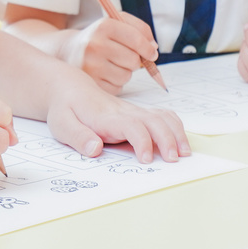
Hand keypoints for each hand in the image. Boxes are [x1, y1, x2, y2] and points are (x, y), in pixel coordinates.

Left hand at [44, 69, 189, 163]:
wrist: (70, 89)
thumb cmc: (66, 109)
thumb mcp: (62, 124)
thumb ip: (78, 137)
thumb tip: (95, 149)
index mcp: (106, 117)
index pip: (131, 126)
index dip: (142, 141)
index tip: (146, 159)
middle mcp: (125, 112)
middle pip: (154, 120)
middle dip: (168, 139)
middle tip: (174, 160)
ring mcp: (134, 111)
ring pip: (163, 116)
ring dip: (177, 133)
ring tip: (185, 152)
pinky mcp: (138, 112)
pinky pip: (163, 115)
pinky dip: (175, 126)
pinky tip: (180, 141)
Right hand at [65, 13, 159, 93]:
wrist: (67, 51)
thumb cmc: (98, 37)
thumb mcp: (115, 23)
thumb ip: (139, 29)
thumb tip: (153, 48)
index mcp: (103, 26)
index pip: (136, 39)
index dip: (148, 48)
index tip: (152, 53)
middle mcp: (94, 45)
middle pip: (134, 60)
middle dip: (135, 60)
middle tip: (124, 56)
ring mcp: (90, 66)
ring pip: (126, 76)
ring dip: (125, 72)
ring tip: (111, 64)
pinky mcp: (90, 83)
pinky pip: (117, 87)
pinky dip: (116, 82)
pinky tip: (104, 74)